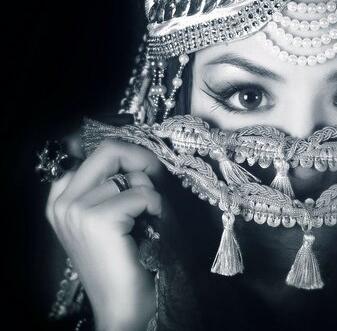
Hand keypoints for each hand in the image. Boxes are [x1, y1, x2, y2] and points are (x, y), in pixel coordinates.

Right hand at [46, 139, 163, 330]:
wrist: (124, 305)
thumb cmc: (127, 261)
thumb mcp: (117, 215)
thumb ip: (120, 184)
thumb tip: (144, 156)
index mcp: (61, 199)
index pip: (98, 154)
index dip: (129, 160)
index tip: (147, 177)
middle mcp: (62, 202)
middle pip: (108, 151)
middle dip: (141, 163)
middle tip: (154, 189)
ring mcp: (75, 210)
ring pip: (130, 177)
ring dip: (150, 197)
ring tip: (147, 223)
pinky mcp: (96, 220)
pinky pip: (141, 195)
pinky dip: (155, 208)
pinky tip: (149, 230)